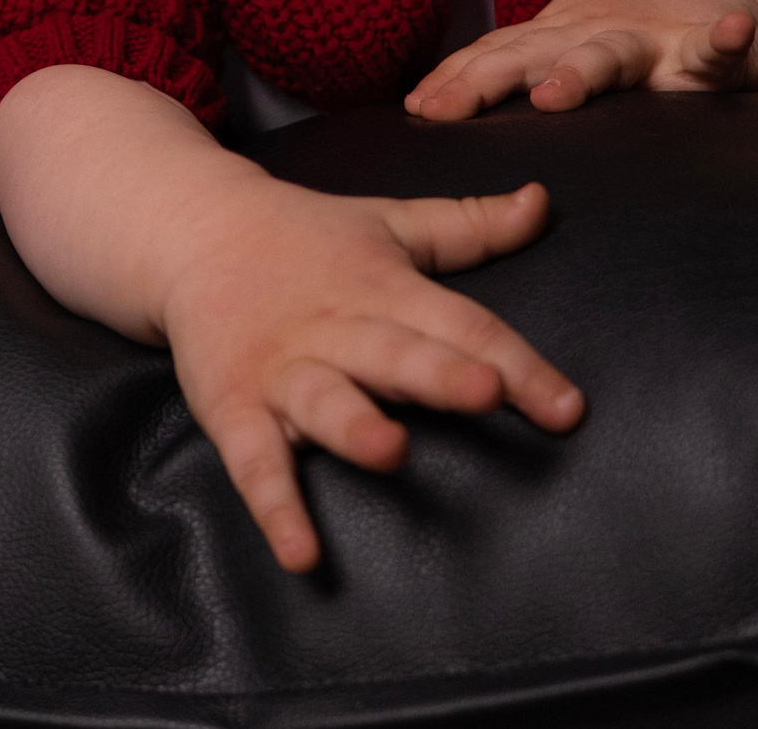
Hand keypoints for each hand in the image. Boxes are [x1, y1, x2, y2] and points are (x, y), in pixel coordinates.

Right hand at [160, 175, 584, 571]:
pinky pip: (254, 461)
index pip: (461, 324)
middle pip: (393, 353)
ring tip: (388, 451)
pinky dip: (275, 507)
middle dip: (438, 373)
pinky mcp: (233, 406)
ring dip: (353, 424)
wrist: (191, 231)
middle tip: (484, 393)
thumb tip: (545, 203)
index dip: (517, 364)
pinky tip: (301, 553)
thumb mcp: (388, 222)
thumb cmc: (306, 240)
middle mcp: (336, 328)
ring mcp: (282, 370)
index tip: (566, 408)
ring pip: (321, 399)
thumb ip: (469, 225)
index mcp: (383, 287)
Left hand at [405, 0, 757, 121]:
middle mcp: (593, 34)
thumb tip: (431, 104)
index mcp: (557, 37)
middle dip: (485, 82)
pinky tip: (733, 32)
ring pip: (610, 56)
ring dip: (580, 72)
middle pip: (530, 56)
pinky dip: (726, 39)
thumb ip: (514, 65)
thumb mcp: (565, 38)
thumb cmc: (630, 25)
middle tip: (446, 110)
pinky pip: (718, 47)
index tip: (415, 107)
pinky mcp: (709, 47)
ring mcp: (651, 39)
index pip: (493, 55)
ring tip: (554, 94)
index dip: (454, 78)